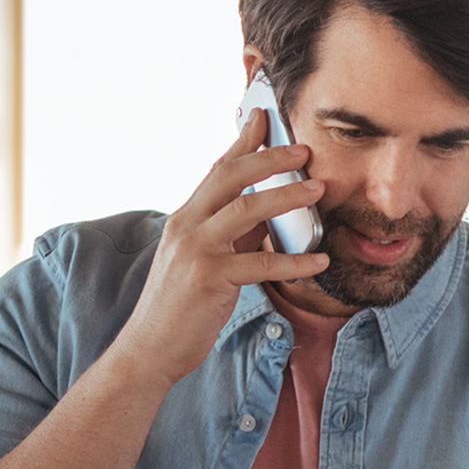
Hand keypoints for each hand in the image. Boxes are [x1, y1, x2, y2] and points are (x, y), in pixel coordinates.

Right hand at [110, 110, 328, 390]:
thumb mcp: (199, 262)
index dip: (242, 142)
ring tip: (319, 191)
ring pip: (247, 210)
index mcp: (184, 219)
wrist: (149, 349)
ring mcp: (196, 251)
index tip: (263, 119)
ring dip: (287, 197)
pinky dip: (295, 261)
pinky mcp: (209, 279)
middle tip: (304, 151)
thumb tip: (265, 222)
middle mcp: (186, 226)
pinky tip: (319, 261)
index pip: (216, 170)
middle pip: (231, 177)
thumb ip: (228, 238)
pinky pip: (260, 263)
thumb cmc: (177, 309)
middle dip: (270, 158)